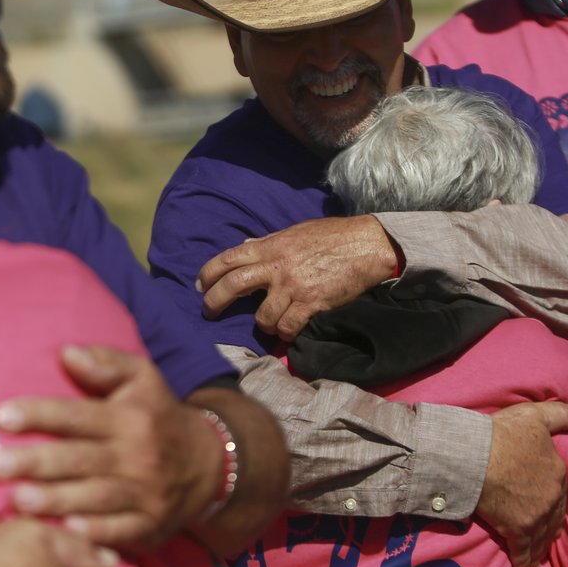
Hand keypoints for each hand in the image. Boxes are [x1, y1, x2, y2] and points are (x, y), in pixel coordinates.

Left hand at [0, 345, 217, 550]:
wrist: (210, 465)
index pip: (77, 415)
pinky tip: (66, 533)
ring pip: (96, 497)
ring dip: (56, 501)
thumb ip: (105, 363)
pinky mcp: (150, 526)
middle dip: (35, 462)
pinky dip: (96, 534)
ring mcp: (145, 493)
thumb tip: (66, 352)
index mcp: (128, 417)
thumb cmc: (157, 415)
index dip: (39, 415)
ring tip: (16, 500)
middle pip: (80, 459)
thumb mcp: (142, 378)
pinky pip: (122, 532)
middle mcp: (137, 455)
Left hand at [197, 215, 398, 339]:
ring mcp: (294, 287)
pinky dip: (286, 333)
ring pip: (262, 317)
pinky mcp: (312, 304)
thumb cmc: (332, 236)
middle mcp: (277, 267)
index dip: (208, 273)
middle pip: (233, 285)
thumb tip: (244, 246)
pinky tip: (290, 331)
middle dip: (215, 301)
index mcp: (270, 246)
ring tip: (271, 323)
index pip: (228, 258)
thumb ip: (268, 242)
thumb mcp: (294, 233)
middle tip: (210, 312)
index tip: (200, 285)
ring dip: (263, 325)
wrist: (367, 245)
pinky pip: (288, 328)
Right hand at [476, 401, 567, 566]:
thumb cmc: (502, 434)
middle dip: (549, 527)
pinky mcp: (516, 529)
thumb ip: (561, 414)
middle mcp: (552, 496)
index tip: (548, 504)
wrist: (475, 456)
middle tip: (545, 536)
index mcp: (557, 471)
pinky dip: (525, 562)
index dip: (553, 497)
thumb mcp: (535, 417)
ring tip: (538, 559)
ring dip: (540, 548)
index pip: (559, 489)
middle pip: (553, 516)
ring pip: (541, 535)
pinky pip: (523, 550)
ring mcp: (535, 515)